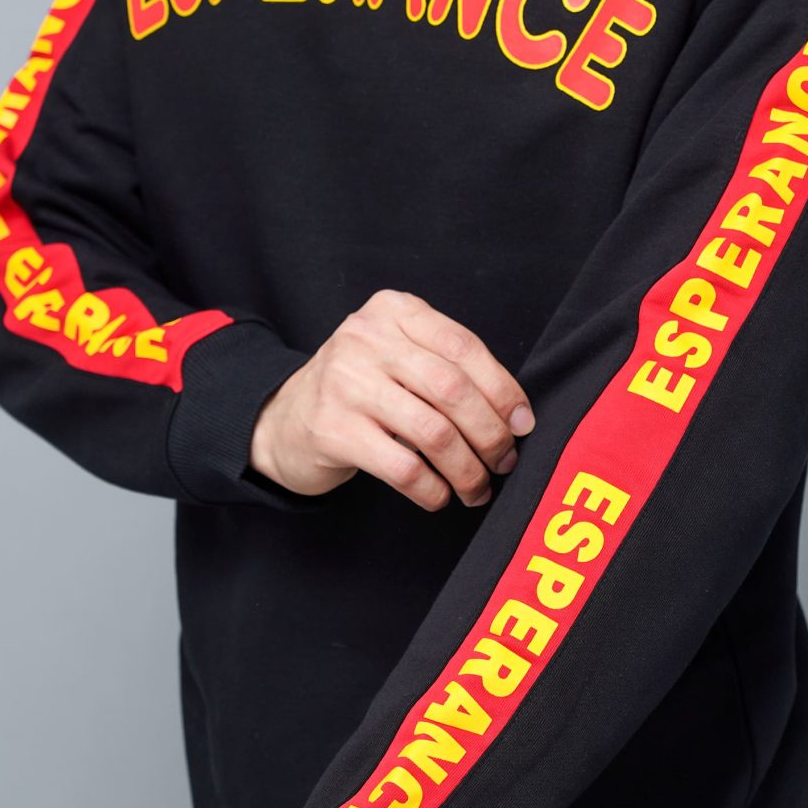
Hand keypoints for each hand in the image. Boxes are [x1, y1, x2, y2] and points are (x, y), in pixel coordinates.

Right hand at [248, 287, 536, 509]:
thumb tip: (516, 416)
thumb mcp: (397, 355)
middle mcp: (366, 339)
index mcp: (393, 310)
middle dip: (490, 433)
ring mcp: (344, 383)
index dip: (502, 389)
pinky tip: (440, 496)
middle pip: (453, 390)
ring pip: (433, 432)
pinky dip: (432, 489)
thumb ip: (447, 367)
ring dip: (467, 469)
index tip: (523, 424)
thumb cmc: (360, 389)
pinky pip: (403, 467)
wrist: (283, 419)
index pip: (464, 347)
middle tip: (504, 461)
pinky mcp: (331, 430)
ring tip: (477, 488)